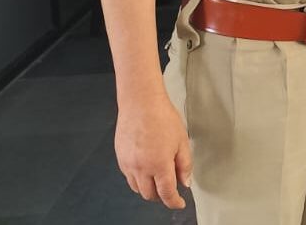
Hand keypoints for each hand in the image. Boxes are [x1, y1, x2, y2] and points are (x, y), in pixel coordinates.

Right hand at [114, 94, 191, 209]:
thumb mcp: (182, 142)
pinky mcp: (120, 158)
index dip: (174, 202)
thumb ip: (184, 165)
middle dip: (162, 196)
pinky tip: (146, 168)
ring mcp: (128, 164)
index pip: (167, 193)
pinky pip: (128, 177)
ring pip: (137, 188)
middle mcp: (141, 168)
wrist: (140, 103)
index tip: (180, 203)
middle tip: (171, 189)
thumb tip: (185, 182)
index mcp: (159, 165)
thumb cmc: (162, 118)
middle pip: (150, 195)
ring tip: (159, 178)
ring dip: (148, 188)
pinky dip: (138, 178)